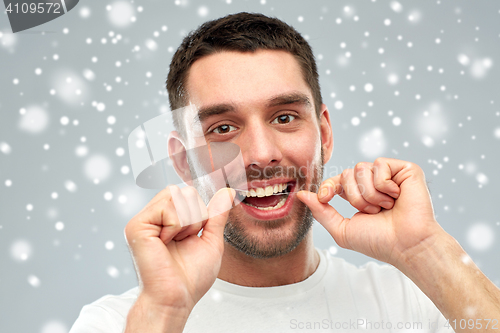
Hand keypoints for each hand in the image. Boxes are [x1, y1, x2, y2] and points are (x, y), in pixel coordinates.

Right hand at [124, 186, 234, 311]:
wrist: (176, 297)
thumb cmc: (191, 276)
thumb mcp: (211, 239)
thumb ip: (217, 214)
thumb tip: (227, 191)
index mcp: (166, 219)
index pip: (188, 193)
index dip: (200, 213)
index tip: (192, 237)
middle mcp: (152, 216)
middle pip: (184, 190)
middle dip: (195, 217)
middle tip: (184, 241)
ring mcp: (143, 220)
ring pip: (176, 194)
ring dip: (187, 221)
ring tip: (175, 242)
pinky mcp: (136, 225)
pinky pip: (167, 207)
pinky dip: (176, 226)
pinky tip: (166, 243)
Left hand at [297, 157, 445, 267]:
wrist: (406, 244)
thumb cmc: (378, 241)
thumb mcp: (341, 229)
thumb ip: (321, 211)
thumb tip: (301, 194)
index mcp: (360, 195)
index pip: (337, 180)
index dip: (328, 186)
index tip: (325, 198)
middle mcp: (374, 183)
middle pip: (347, 173)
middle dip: (354, 196)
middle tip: (373, 212)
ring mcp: (390, 175)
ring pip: (361, 168)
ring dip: (370, 193)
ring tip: (386, 207)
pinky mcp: (405, 169)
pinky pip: (380, 164)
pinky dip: (384, 184)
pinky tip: (397, 196)